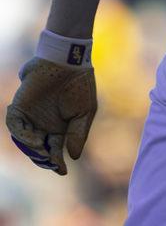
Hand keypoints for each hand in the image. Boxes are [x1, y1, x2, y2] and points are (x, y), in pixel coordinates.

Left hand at [5, 56, 96, 174]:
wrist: (67, 60)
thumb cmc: (79, 84)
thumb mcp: (85, 111)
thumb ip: (78, 133)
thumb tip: (73, 156)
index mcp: (58, 127)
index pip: (53, 150)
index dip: (57, 162)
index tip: (62, 170)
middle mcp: (42, 123)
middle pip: (37, 149)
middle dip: (43, 159)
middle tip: (51, 162)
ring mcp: (30, 115)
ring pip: (24, 140)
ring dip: (32, 150)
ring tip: (43, 152)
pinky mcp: (20, 105)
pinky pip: (15, 125)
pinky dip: (22, 136)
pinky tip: (36, 139)